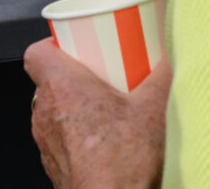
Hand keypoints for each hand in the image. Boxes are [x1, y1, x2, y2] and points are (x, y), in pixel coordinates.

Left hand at [25, 38, 170, 188]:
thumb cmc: (121, 164)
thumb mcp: (154, 108)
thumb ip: (164, 75)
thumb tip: (173, 58)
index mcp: (62, 86)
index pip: (36, 52)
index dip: (54, 45)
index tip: (79, 44)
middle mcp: (46, 113)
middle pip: (49, 81)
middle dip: (76, 76)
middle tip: (104, 76)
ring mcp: (46, 142)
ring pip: (54, 112)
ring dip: (76, 108)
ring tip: (109, 109)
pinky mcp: (55, 166)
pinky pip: (60, 141)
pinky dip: (78, 136)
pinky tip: (106, 141)